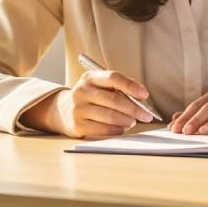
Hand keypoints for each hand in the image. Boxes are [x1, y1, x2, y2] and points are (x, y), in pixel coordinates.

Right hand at [21, 69, 154, 138]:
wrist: (61, 111)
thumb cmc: (89, 97)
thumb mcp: (99, 85)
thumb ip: (119, 87)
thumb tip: (141, 95)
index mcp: (90, 78)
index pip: (113, 78)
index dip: (131, 86)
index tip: (144, 94)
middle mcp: (82, 92)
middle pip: (113, 100)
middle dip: (134, 109)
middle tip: (146, 115)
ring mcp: (78, 109)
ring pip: (109, 116)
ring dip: (126, 120)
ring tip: (133, 121)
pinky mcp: (77, 126)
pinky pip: (102, 129)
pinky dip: (116, 130)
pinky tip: (121, 128)